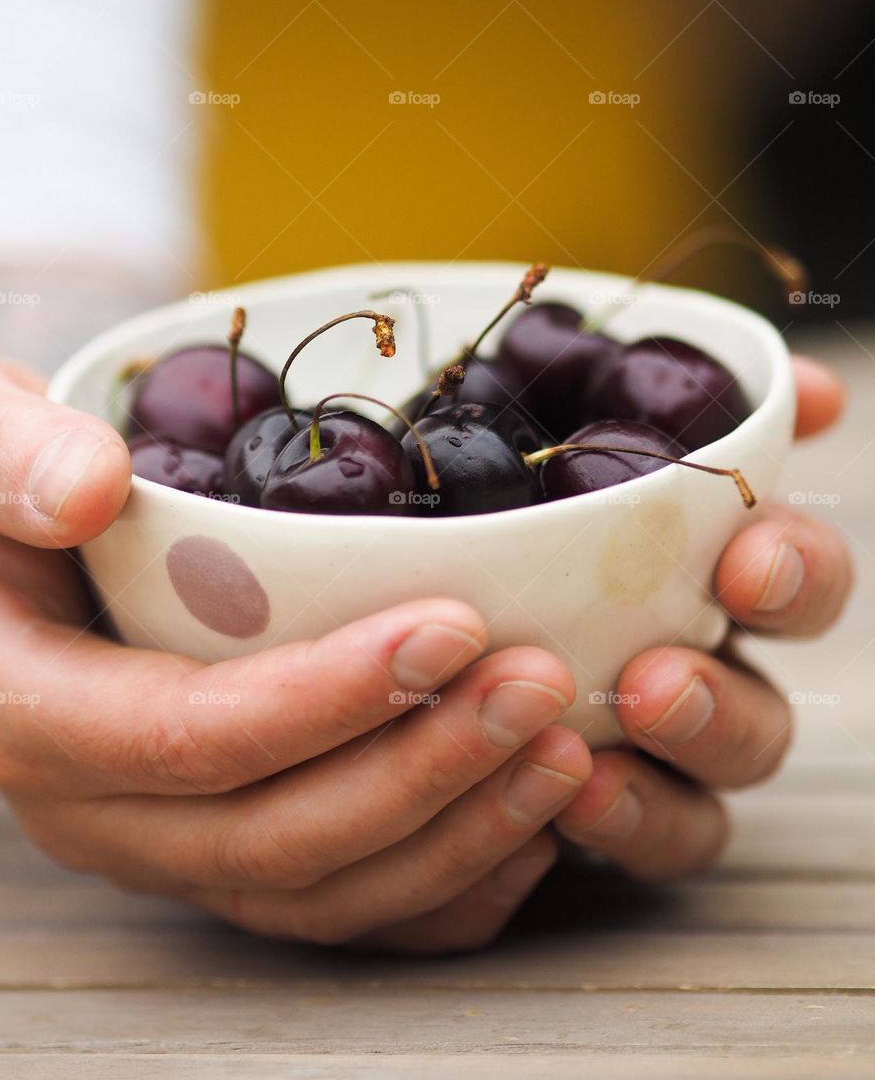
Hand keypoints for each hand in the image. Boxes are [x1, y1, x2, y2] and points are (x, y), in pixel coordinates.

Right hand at [0, 354, 591, 952]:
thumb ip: (4, 452)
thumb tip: (87, 486)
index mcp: (35, 713)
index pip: (190, 737)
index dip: (326, 697)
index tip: (449, 625)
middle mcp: (101, 810)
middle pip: (274, 835)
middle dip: (421, 768)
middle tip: (540, 683)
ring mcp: (165, 843)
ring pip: (319, 888)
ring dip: (453, 832)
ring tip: (565, 749)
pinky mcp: (222, 844)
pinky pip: (338, 907)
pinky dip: (440, 887)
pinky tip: (529, 832)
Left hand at [554, 355, 852, 877]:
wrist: (416, 584)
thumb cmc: (505, 498)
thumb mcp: (562, 426)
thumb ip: (677, 406)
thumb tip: (808, 386)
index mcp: (706, 573)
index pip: (798, 575)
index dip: (796, 573)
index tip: (746, 567)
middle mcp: (699, 663)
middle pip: (763, 709)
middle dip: (723, 702)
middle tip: (654, 685)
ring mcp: (656, 749)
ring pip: (710, 793)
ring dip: (666, 785)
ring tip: (592, 769)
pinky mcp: (600, 804)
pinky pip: (645, 838)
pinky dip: (620, 826)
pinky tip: (557, 807)